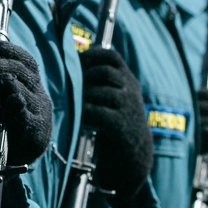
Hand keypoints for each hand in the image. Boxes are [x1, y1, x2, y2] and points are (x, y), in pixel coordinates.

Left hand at [0, 40, 52, 166]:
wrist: (23, 155)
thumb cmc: (10, 122)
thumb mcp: (6, 98)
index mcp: (31, 85)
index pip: (27, 62)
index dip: (13, 51)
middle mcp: (38, 96)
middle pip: (27, 74)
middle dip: (8, 65)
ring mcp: (39, 113)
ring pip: (28, 93)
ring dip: (13, 83)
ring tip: (1, 76)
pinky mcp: (36, 131)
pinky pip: (28, 117)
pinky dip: (21, 107)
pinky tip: (15, 100)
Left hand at [79, 48, 152, 201]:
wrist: (136, 152)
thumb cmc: (118, 120)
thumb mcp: (116, 95)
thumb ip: (102, 80)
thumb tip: (73, 62)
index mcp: (127, 79)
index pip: (111, 56)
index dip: (92, 55)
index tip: (76, 61)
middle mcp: (130, 90)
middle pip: (106, 72)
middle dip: (84, 76)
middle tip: (71, 85)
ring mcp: (127, 107)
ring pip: (102, 92)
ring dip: (83, 95)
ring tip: (73, 102)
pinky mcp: (121, 126)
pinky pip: (98, 112)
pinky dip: (84, 112)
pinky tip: (78, 117)